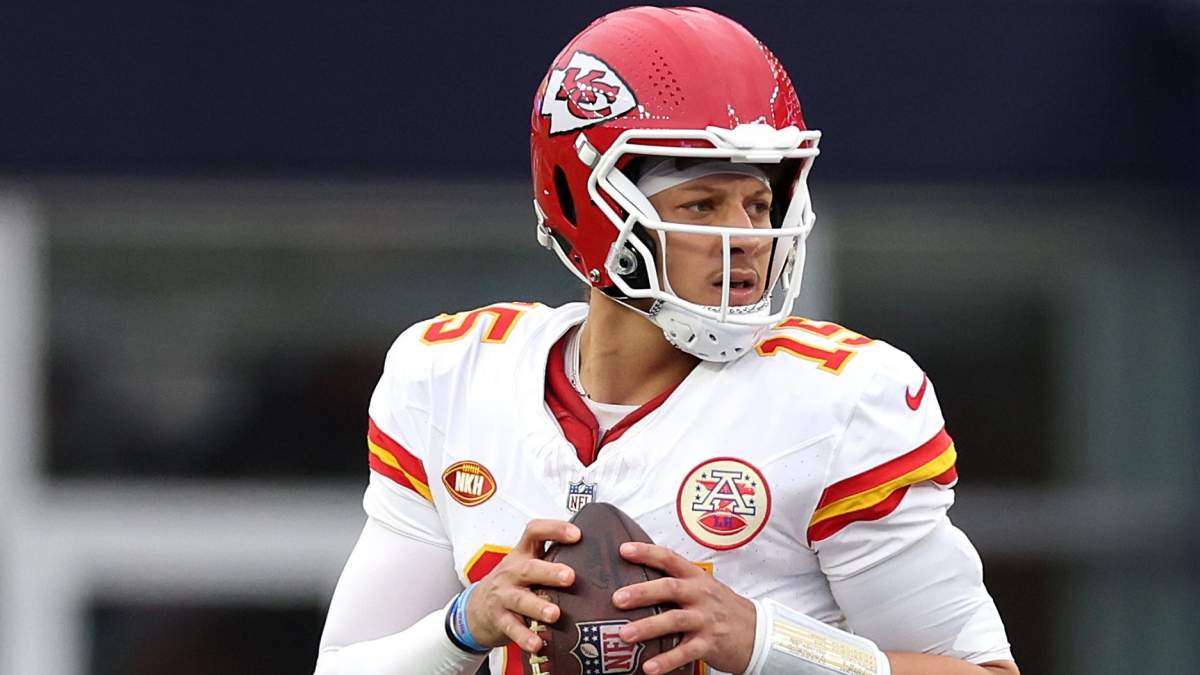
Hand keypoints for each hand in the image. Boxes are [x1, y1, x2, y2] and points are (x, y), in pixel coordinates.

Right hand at [465, 519, 579, 652]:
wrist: (476, 608)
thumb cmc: (511, 584)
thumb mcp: (526, 565)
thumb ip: (551, 559)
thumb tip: (594, 556)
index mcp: (522, 555)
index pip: (535, 532)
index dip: (554, 529)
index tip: (576, 534)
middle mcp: (512, 572)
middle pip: (528, 568)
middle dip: (549, 572)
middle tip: (570, 576)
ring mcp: (504, 596)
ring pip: (520, 600)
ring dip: (538, 606)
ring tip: (555, 614)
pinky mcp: (500, 619)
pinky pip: (512, 628)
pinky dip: (525, 637)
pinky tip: (537, 643)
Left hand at [613, 542, 756, 674]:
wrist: (757, 632)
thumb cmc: (722, 609)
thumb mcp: (703, 588)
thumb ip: (676, 583)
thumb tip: (636, 583)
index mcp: (696, 578)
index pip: (670, 559)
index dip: (647, 553)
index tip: (624, 550)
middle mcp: (700, 595)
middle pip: (670, 588)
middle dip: (642, 592)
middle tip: (618, 599)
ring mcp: (705, 619)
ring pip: (675, 620)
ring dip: (648, 627)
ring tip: (625, 634)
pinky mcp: (710, 643)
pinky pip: (686, 652)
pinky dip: (667, 660)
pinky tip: (649, 667)